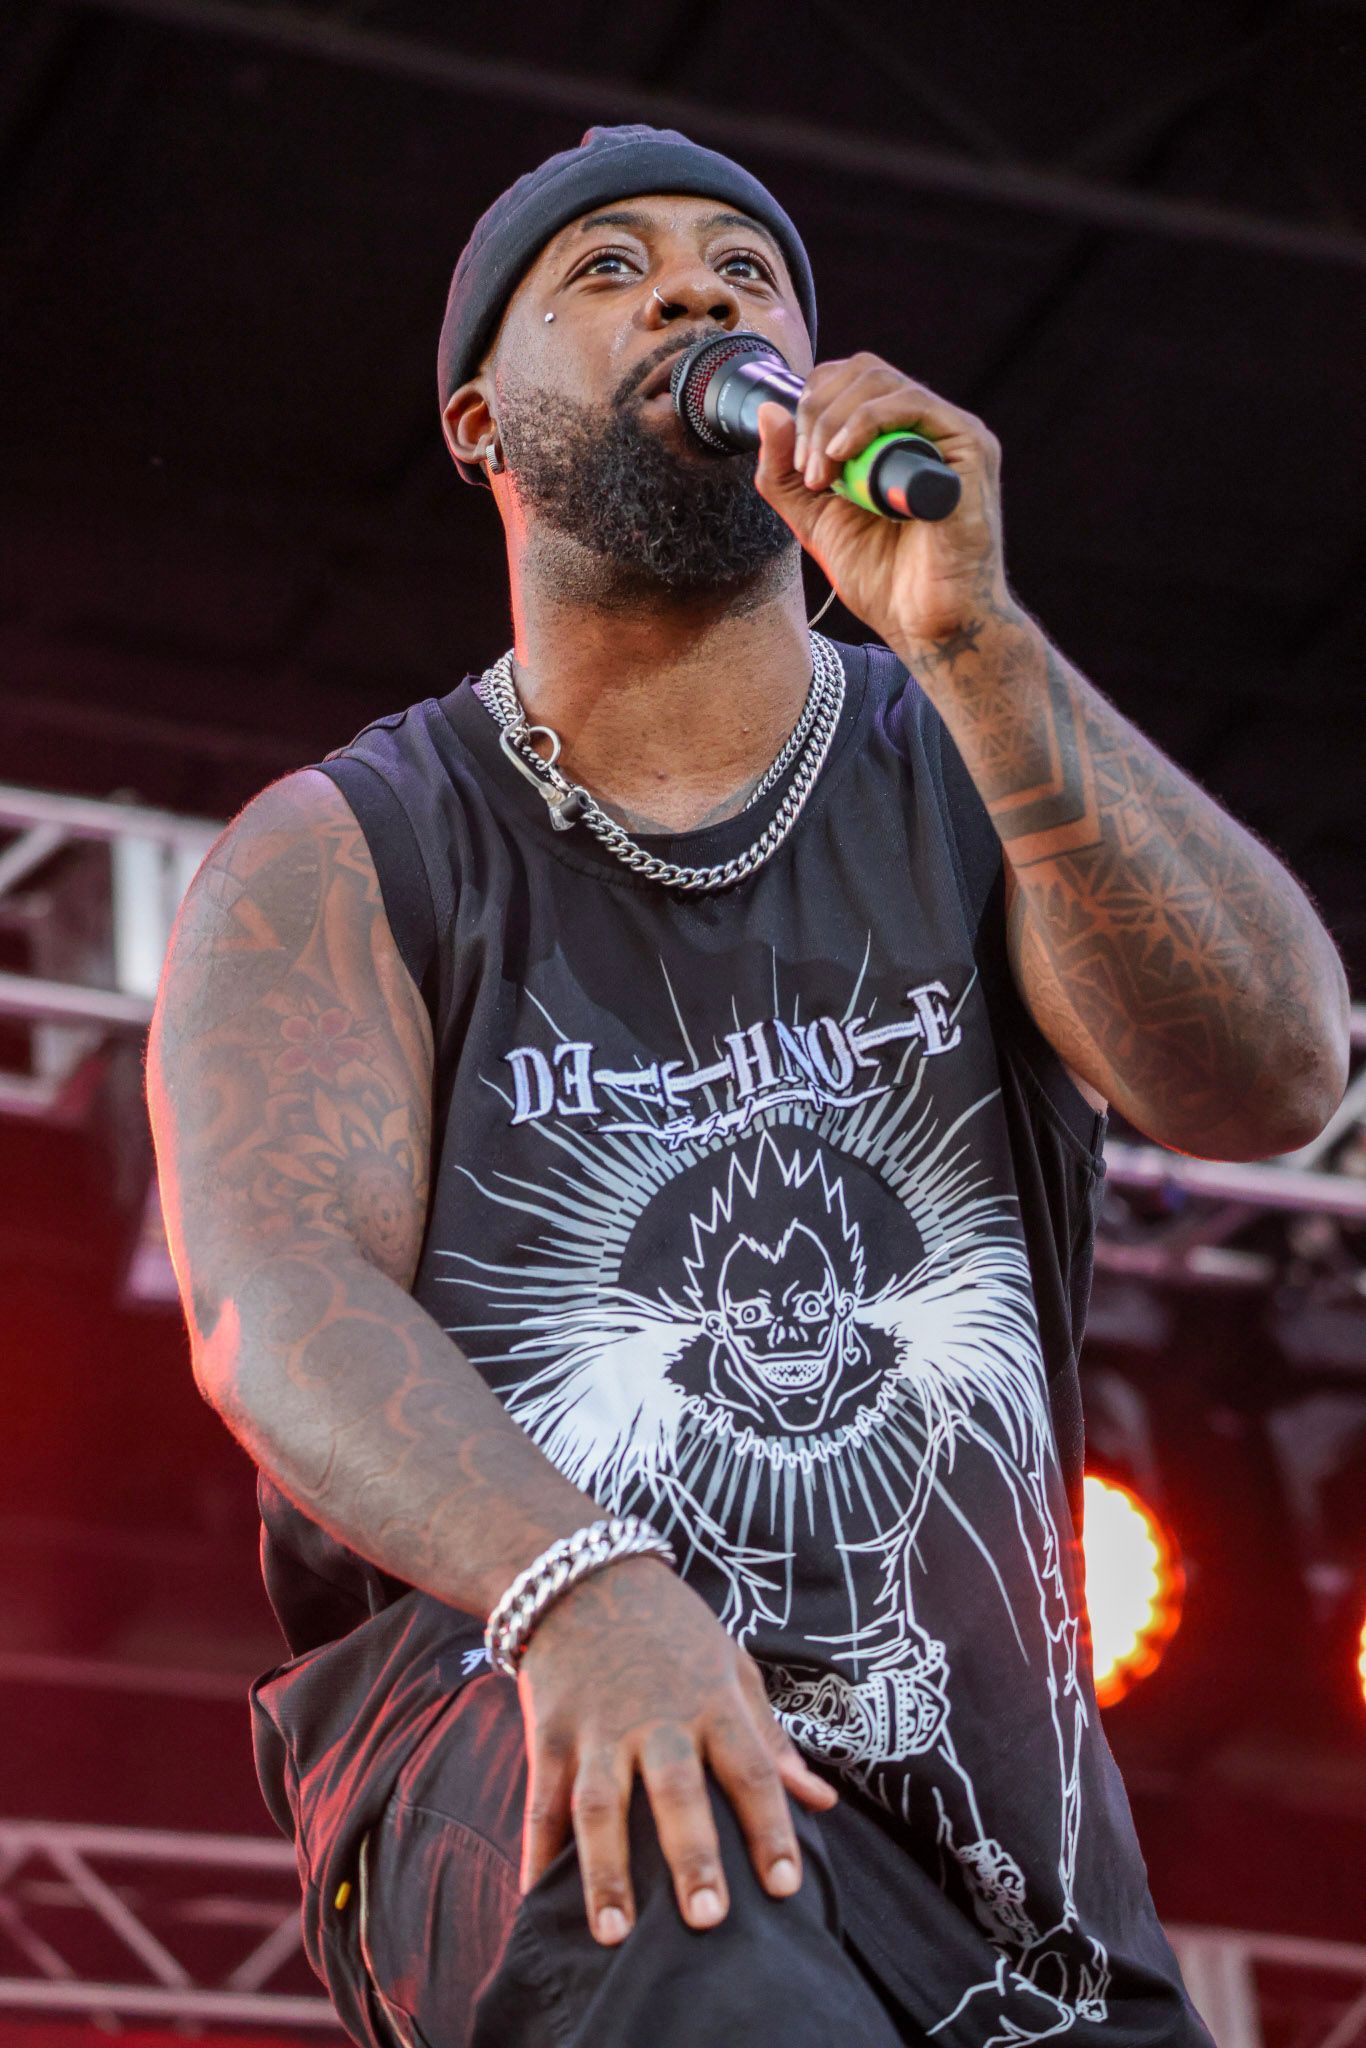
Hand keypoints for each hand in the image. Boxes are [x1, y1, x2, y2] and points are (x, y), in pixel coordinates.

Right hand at [516, 1554, 837, 1943]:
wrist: (580, 1574)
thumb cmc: (670, 1628)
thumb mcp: (731, 1665)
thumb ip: (771, 1739)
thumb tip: (823, 1802)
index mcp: (712, 1700)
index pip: (751, 1768)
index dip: (771, 1827)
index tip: (787, 1886)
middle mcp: (657, 1718)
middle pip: (677, 1792)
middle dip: (692, 1855)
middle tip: (707, 1921)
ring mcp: (597, 1727)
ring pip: (601, 1807)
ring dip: (606, 1873)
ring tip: (613, 1937)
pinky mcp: (549, 1732)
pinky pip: (542, 1800)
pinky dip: (537, 1852)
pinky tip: (535, 1900)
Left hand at [751, 355, 1007, 649]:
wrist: (924, 624)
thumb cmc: (883, 578)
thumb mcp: (813, 518)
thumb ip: (784, 472)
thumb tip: (768, 410)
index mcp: (894, 436)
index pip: (847, 380)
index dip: (812, 403)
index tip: (796, 462)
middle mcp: (925, 426)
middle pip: (861, 370)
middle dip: (816, 412)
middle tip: (806, 471)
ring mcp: (950, 433)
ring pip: (881, 381)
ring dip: (833, 423)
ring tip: (822, 475)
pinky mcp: (970, 447)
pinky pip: (913, 405)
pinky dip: (865, 424)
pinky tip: (843, 460)